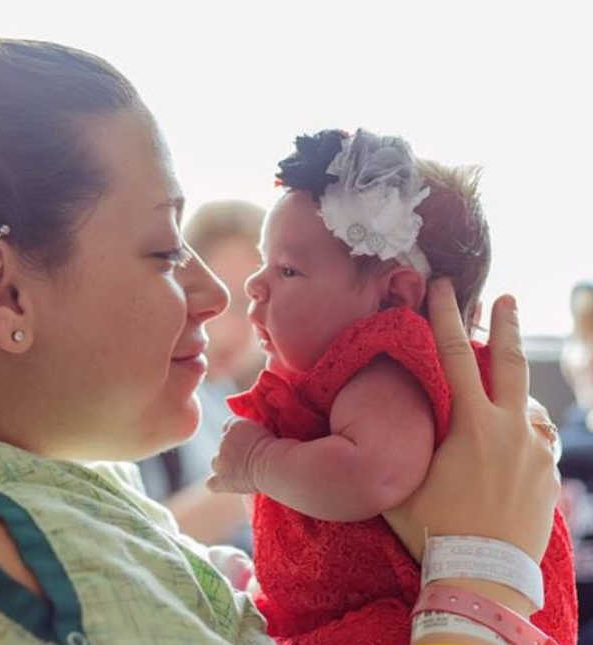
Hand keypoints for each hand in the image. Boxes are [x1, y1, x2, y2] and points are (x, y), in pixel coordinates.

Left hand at [207, 417, 275, 493]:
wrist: (273, 464)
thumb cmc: (277, 448)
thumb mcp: (265, 431)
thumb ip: (252, 432)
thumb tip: (251, 439)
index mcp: (235, 425)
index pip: (229, 427)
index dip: (238, 437)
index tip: (248, 444)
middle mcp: (223, 440)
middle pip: (222, 445)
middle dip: (232, 452)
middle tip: (249, 460)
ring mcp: (220, 460)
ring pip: (216, 462)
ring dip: (224, 466)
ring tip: (241, 472)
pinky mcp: (221, 478)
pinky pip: (212, 483)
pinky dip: (218, 484)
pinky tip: (227, 484)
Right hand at [384, 279, 558, 567]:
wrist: (483, 574)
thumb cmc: (434, 526)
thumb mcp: (405, 475)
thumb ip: (406, 440)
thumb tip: (390, 416)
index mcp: (470, 423)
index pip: (452, 355)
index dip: (445, 316)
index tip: (444, 287)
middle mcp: (509, 428)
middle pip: (509, 363)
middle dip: (505, 326)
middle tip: (506, 297)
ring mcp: (533, 451)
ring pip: (527, 403)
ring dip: (512, 392)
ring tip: (499, 396)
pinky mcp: (546, 473)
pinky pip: (537, 437)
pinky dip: (524, 429)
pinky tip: (514, 437)